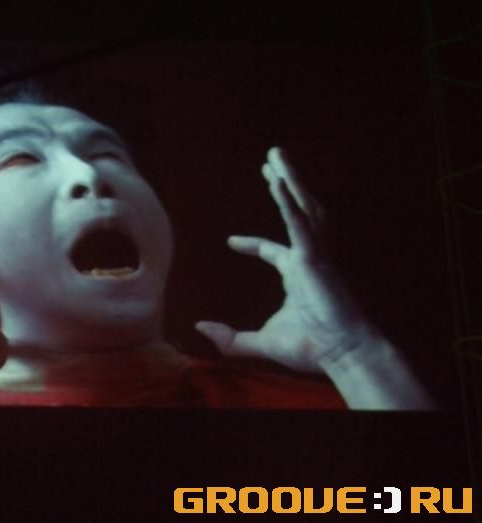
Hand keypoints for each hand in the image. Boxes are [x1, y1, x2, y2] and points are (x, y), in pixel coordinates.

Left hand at [196, 147, 374, 372]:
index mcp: (298, 275)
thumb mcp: (261, 343)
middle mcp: (308, 258)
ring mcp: (315, 254)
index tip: (230, 241)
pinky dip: (288, 202)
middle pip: (295, 212)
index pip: (273, 251)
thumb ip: (230, 338)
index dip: (252, 244)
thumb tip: (199, 328)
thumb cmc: (311, 349)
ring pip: (302, 207)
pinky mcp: (316, 258)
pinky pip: (300, 224)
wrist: (344, 355)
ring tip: (276, 154)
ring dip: (290, 179)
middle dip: (282, 184)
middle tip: (271, 160)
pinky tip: (277, 181)